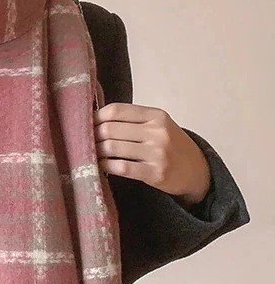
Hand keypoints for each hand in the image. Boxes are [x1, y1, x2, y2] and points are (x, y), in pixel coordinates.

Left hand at [93, 103, 211, 206]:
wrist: (197, 170)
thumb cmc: (170, 145)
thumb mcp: (157, 125)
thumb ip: (132, 120)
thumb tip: (94, 118)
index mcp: (156, 115)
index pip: (116, 110)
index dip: (96, 117)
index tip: (87, 124)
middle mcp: (157, 132)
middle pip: (110, 129)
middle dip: (92, 135)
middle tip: (85, 141)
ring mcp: (157, 153)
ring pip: (112, 147)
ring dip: (96, 151)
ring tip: (91, 153)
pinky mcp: (155, 173)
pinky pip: (121, 167)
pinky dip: (105, 166)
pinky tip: (101, 165)